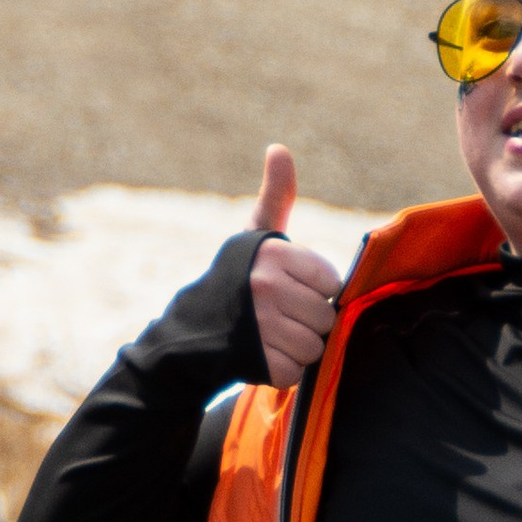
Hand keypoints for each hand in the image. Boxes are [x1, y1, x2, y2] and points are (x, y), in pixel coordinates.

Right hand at [247, 144, 343, 389]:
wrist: (190, 331)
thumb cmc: (236, 278)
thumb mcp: (256, 235)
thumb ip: (276, 196)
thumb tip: (279, 149)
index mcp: (273, 254)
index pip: (330, 283)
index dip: (314, 290)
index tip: (289, 289)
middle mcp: (265, 286)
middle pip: (325, 318)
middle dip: (306, 322)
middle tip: (277, 317)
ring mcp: (259, 325)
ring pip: (313, 347)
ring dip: (296, 349)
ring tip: (269, 336)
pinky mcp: (254, 360)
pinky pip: (294, 372)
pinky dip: (281, 371)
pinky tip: (261, 356)